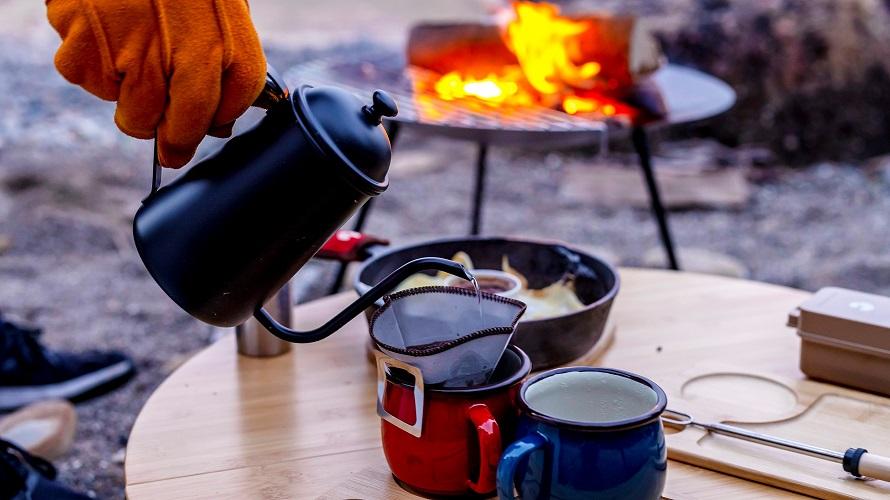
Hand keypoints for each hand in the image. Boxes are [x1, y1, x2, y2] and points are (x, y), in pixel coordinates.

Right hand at [47, 0, 266, 166]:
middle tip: (168, 145)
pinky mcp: (88, 41)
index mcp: (229, 35)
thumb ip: (222, 61)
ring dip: (133, 109)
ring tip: (132, 73)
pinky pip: (91, 83)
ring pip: (137, 114)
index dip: (217, 122)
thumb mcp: (215, 8)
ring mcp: (136, 46)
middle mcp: (190, 45)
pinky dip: (94, 73)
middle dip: (175, 140)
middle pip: (185, 122)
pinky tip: (104, 40)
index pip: (234, 102)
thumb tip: (218, 124)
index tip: (205, 129)